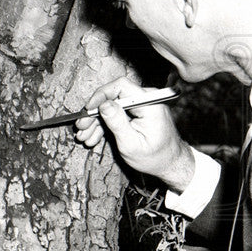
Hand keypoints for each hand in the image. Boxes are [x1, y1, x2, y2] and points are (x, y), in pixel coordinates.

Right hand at [74, 76, 194, 190]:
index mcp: (149, 104)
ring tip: (84, 137)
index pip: (121, 86)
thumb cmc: (154, 158)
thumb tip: (103, 104)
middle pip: (113, 97)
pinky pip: (117, 113)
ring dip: (96, 122)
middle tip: (81, 128)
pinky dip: (105, 124)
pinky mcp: (137, 111)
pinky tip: (94, 137)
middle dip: (94, 114)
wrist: (170, 164)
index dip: (100, 95)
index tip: (88, 110)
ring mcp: (142, 104)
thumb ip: (117, 123)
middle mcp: (146, 99)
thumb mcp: (131, 144)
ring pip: (111, 106)